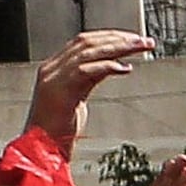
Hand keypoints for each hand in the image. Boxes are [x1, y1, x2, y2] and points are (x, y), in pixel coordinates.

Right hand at [24, 29, 158, 149]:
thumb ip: (90, 78)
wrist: (41, 149)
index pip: (82, 41)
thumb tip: (113, 64)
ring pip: (88, 52)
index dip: (109, 36)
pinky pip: (86, 70)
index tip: (132, 37)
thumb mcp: (77, 96)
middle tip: (144, 41)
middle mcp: (51, 69)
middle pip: (87, 42)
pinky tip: (125, 68)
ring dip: (119, 48)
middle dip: (119, 38)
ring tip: (140, 48)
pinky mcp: (60, 91)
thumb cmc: (57, 129)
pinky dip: (108, 66)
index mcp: (53, 69)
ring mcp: (53, 79)